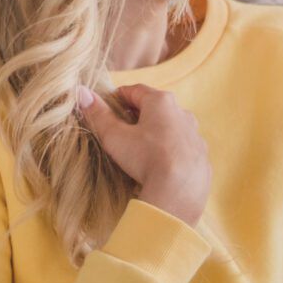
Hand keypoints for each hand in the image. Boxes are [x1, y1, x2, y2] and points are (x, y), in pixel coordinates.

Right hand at [74, 83, 210, 225]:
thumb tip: (81, 92)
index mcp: (161, 102)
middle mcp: (183, 113)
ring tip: (140, 148)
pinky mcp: (202, 155)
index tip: (108, 108)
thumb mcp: (115, 136)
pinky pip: (182, 147)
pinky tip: (160, 163)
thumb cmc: (146, 158)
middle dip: (137, 115)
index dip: (118, 97)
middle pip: (155, 107)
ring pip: (171, 127)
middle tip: (121, 129)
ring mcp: (195, 135)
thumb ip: (98, 114)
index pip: (135, 90)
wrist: (179, 192)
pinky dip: (170, 150)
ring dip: (156, 132)